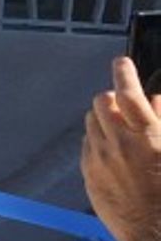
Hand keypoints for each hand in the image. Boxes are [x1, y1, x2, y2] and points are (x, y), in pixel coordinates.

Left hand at [83, 55, 160, 240]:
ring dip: (105, 119)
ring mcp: (100, 161)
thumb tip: (156, 103)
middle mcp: (118, 145)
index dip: (124, 72)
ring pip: (92, 123)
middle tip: (127, 104)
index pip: (128, 91)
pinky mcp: (90, 178)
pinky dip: (98, 142)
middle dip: (113, 97)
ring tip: (122, 129)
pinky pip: (87, 147)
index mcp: (148, 137)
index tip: (122, 63)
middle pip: (102, 102)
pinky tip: (114, 152)